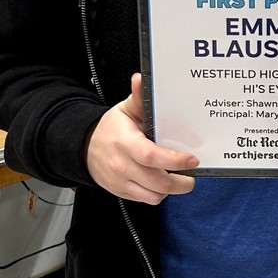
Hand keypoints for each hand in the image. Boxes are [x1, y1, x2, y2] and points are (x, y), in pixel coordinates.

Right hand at [85, 73, 198, 203]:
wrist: (84, 148)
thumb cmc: (111, 129)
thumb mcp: (124, 110)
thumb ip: (137, 96)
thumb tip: (140, 78)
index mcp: (125, 142)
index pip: (151, 156)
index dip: (174, 161)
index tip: (192, 160)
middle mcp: (122, 165)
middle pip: (156, 182)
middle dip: (180, 182)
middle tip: (191, 176)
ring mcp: (120, 181)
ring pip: (153, 195)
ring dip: (170, 190)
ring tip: (179, 180)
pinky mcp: (121, 192)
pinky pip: (145, 199)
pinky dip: (157, 194)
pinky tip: (162, 183)